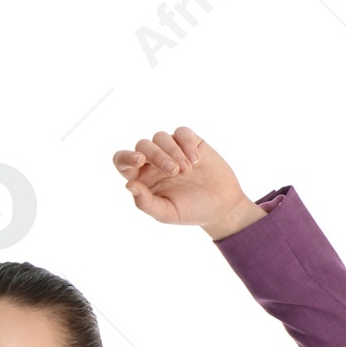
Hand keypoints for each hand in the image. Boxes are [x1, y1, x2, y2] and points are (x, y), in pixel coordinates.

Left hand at [111, 127, 265, 238]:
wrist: (222, 206)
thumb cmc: (191, 211)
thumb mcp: (167, 213)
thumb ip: (146, 203)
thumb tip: (129, 185)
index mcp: (143, 178)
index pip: (123, 161)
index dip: (126, 157)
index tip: (138, 160)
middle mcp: (154, 161)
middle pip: (143, 145)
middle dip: (157, 155)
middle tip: (174, 171)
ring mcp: (172, 149)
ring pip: (161, 137)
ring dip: (173, 152)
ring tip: (187, 170)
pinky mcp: (190, 142)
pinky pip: (182, 132)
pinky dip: (187, 143)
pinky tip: (196, 160)